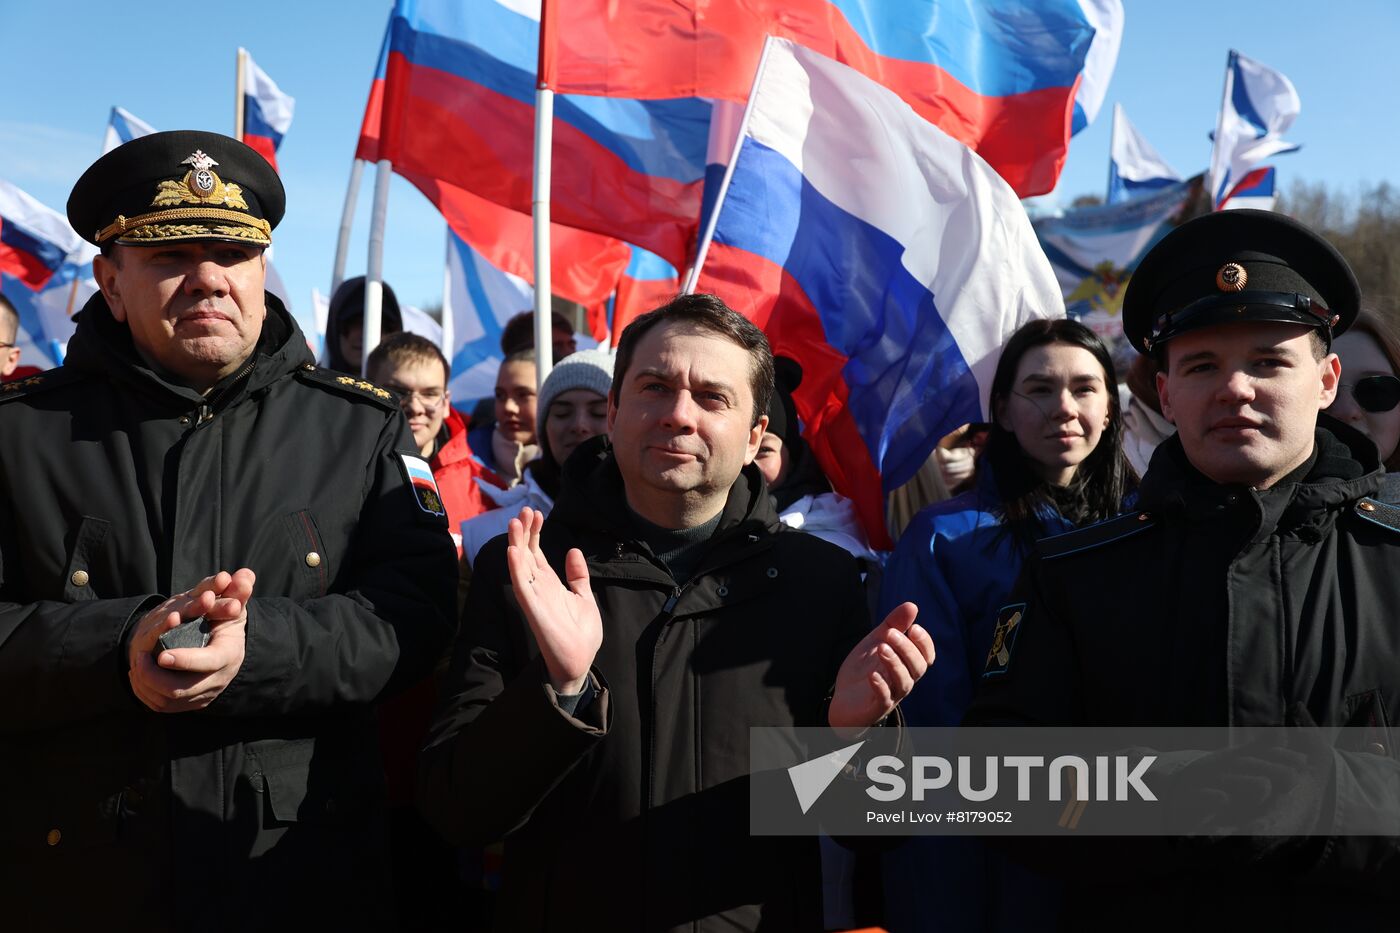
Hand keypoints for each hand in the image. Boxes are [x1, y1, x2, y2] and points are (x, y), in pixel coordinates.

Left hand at [128, 569, 254, 712]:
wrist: (227, 646)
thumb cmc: (226, 619)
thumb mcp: (233, 602)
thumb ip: (238, 590)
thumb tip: (245, 575)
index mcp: (229, 653)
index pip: (208, 662)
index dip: (185, 660)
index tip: (162, 655)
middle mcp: (219, 678)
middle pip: (183, 688)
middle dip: (155, 676)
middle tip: (138, 658)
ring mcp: (205, 693)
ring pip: (169, 700)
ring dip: (147, 684)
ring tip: (136, 665)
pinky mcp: (192, 702)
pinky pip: (164, 706)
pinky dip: (147, 693)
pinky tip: (139, 677)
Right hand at [506, 507, 601, 695]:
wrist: (580, 661)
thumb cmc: (581, 634)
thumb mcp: (584, 597)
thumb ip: (578, 575)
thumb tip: (573, 550)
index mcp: (550, 584)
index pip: (537, 553)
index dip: (535, 533)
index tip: (537, 513)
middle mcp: (538, 588)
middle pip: (526, 554)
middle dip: (525, 532)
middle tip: (525, 510)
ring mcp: (534, 597)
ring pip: (521, 566)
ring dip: (516, 544)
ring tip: (515, 522)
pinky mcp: (533, 609)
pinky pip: (522, 586)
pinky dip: (516, 568)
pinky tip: (513, 551)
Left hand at [828, 603, 932, 735]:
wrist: (843, 700)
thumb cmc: (864, 669)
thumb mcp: (876, 642)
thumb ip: (893, 624)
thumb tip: (912, 605)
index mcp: (906, 665)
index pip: (926, 656)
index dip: (924, 643)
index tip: (914, 628)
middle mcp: (903, 680)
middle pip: (917, 667)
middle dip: (906, 649)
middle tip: (890, 633)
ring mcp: (891, 695)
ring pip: (904, 683)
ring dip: (895, 664)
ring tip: (882, 648)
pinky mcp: (875, 707)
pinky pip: (884, 699)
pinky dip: (880, 686)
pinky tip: (872, 674)